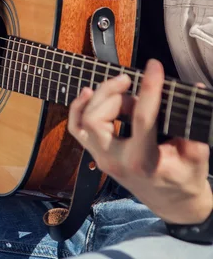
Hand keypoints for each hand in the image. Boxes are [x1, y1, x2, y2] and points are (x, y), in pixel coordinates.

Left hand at [68, 59, 212, 223]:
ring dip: (97, 98)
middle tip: (131, 82)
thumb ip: (192, 124)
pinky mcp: (95, 153)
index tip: (154, 67)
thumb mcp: (196, 155)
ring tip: (119, 86)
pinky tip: (89, 92)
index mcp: (143, 161)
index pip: (141, 119)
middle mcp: (114, 160)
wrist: (172, 204)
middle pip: (96, 119)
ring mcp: (100, 157)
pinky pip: (76, 128)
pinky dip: (78, 107)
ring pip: (82, 122)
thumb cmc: (185, 179)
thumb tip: (193, 89)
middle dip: (112, 93)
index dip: (149, 89)